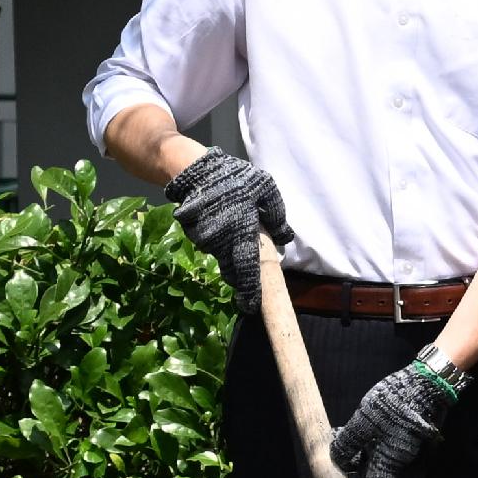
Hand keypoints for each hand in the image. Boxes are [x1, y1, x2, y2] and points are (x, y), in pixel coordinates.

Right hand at [165, 151, 289, 302]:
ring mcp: (204, 240)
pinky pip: (209, 244)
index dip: (249, 291)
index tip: (250, 306)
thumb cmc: (235, 178)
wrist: (194, 171)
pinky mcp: (192, 234)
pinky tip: (221, 223)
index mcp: (241, 234)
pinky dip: (218, 241)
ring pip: (220, 256)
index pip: (247, 270)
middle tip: (248, 276)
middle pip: (231, 270)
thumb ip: (276, 215)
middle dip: (240, 277)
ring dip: (229, 253)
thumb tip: (285, 237)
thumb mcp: (265, 189)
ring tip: (236, 235)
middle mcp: (220, 242)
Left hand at [330, 363, 452, 477]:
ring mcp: (400, 444)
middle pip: (373, 475)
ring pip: (374, 458)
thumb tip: (337, 459)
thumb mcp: (363, 422)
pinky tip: (350, 434)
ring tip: (337, 454)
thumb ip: (348, 442)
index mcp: (389, 460)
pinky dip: (364, 444)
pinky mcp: (400, 431)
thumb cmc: (393, 405)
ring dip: (357, 459)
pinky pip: (379, 444)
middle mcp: (396, 457)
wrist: (424, 383)